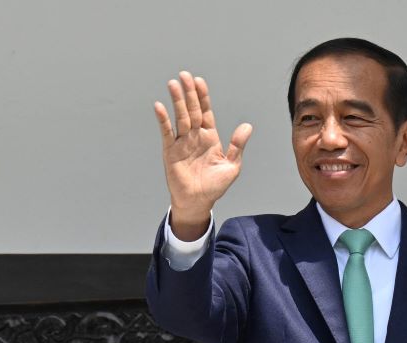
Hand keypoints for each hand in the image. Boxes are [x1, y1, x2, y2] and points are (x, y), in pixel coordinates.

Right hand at [153, 71, 252, 239]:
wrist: (198, 202)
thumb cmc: (215, 187)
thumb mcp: (232, 166)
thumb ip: (237, 145)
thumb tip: (247, 126)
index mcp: (210, 137)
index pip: (206, 111)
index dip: (203, 97)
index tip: (199, 81)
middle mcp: (194, 136)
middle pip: (192, 110)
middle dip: (189, 93)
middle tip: (184, 75)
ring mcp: (182, 143)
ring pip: (180, 117)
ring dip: (177, 101)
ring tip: (173, 84)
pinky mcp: (170, 151)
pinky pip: (166, 132)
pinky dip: (163, 119)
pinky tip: (160, 106)